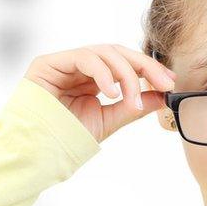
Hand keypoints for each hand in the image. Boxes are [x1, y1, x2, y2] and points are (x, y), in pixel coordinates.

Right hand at [24, 44, 177, 143]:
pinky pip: (84, 57)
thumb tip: (162, 95)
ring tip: (130, 99)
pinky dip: (103, 72)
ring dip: (126, 74)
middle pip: (119, 53)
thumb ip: (133, 106)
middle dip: (145, 67)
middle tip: (164, 83)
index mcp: (94, 78)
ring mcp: (64, 63)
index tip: (169, 82)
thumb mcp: (109, 120)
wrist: (37, 152)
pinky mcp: (48, 63)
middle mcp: (80, 67)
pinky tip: (111, 92)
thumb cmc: (67, 137)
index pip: (126, 64)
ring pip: (105, 53)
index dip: (150, 69)